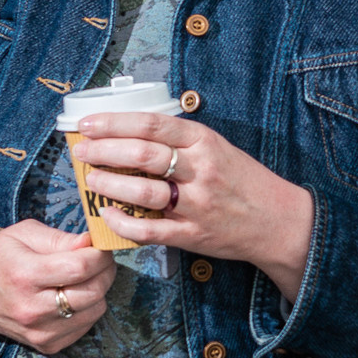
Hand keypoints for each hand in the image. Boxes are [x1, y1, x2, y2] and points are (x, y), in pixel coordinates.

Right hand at [0, 221, 115, 354]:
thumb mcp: (23, 234)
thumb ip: (60, 238)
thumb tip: (91, 243)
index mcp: (24, 274)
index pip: (79, 268)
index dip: (99, 255)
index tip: (100, 246)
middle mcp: (31, 308)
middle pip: (92, 292)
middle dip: (105, 271)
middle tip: (99, 259)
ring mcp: (39, 331)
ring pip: (95, 310)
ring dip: (98, 290)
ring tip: (83, 277)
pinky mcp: (46, 345)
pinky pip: (86, 325)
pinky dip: (88, 309)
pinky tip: (72, 296)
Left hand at [72, 112, 315, 302]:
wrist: (277, 220)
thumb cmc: (242, 181)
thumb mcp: (217, 147)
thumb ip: (180, 140)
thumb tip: (129, 132)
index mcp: (205, 141)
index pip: (151, 125)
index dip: (114, 122)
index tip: (88, 123)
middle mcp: (200, 170)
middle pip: (142, 155)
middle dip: (104, 151)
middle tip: (81, 151)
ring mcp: (196, 204)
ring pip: (143, 191)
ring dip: (109, 184)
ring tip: (90, 179)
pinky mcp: (192, 234)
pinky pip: (150, 230)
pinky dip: (123, 223)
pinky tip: (106, 214)